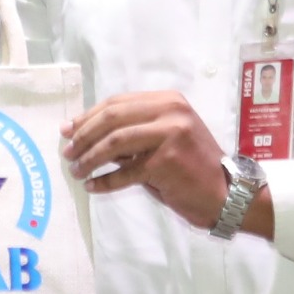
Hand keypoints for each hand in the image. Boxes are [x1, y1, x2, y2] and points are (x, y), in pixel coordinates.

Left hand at [60, 92, 269, 237]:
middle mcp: (171, 111)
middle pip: (111, 119)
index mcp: (168, 100)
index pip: (116, 103)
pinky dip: (104, 181)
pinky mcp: (168, 161)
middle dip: (83, 137)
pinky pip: (125, 172)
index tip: (67, 130)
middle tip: (67, 153)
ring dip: (89, 159)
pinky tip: (93, 187)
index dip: (87, 117)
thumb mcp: (162, 138)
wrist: (226, 193)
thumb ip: (130, 131)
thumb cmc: (190, 167)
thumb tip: (80, 133)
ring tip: (76, 171)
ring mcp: (171, 134)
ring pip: (114, 143)